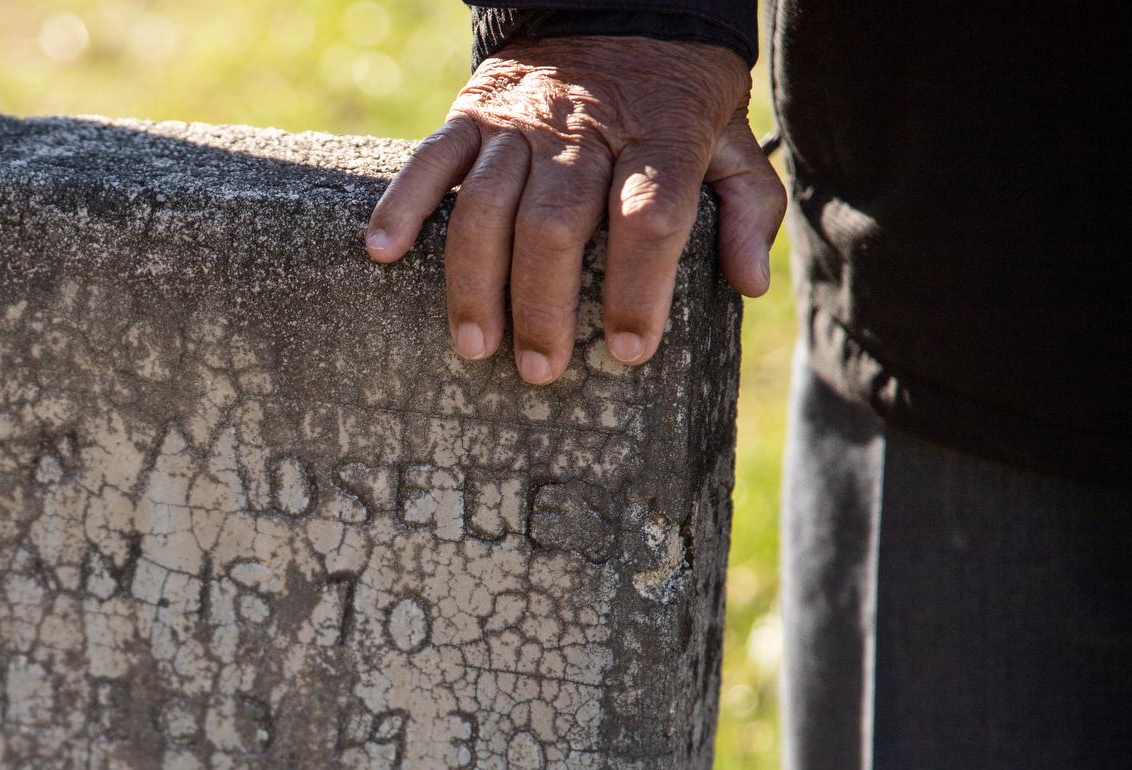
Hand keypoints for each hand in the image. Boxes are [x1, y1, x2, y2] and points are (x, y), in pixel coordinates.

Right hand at [365, 37, 784, 383]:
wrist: (615, 10)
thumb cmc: (674, 100)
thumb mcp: (730, 139)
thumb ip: (747, 207)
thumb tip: (747, 283)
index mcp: (661, 136)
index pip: (649, 218)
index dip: (637, 289)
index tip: (627, 350)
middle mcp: (584, 130)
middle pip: (556, 224)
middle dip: (543, 305)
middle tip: (541, 370)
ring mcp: (521, 123)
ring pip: (488, 205)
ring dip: (475, 282)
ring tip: (475, 345)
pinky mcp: (472, 114)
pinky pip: (430, 160)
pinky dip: (402, 205)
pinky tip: (385, 252)